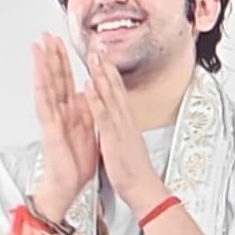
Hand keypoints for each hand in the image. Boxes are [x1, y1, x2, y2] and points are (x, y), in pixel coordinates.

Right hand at [27, 37, 95, 219]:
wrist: (70, 184)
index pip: (66, 79)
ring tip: (38, 48)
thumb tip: (86, 92)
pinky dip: (45, 92)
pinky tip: (41, 79)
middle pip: (54, 78)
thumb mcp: (87, 128)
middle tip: (46, 35)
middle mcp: (60, 112)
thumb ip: (85, 110)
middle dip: (51, 56)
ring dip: (42, 68)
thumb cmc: (76, 161)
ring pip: (46, 87)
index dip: (64, 60)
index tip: (61, 42)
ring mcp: (53, 120)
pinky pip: (46, 108)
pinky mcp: (51, 131)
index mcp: (71, 111)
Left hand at [77, 54, 166, 210]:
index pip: (117, 91)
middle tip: (99, 46)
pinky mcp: (113, 138)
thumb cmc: (134, 171)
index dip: (110, 72)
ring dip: (101, 75)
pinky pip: (103, 115)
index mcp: (126, 122)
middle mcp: (124, 120)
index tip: (104, 56)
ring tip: (94, 57)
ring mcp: (120, 127)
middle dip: (106, 66)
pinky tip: (89, 86)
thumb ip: (120, 128)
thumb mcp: (126, 143)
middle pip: (115, 88)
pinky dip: (96, 99)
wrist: (144, 189)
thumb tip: (114, 119)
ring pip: (110, 96)